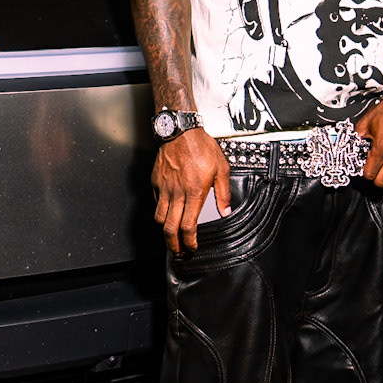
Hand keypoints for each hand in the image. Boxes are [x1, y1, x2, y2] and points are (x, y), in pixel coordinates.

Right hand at [152, 127, 230, 253]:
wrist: (181, 131)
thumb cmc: (201, 147)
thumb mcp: (221, 169)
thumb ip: (223, 193)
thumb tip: (226, 211)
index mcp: (194, 192)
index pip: (188, 226)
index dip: (189, 242)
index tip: (192, 247)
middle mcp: (177, 193)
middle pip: (170, 228)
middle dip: (173, 244)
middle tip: (177, 251)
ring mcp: (164, 188)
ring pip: (159, 217)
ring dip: (165, 230)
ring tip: (170, 236)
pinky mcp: (156, 181)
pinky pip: (156, 202)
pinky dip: (160, 211)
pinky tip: (166, 213)